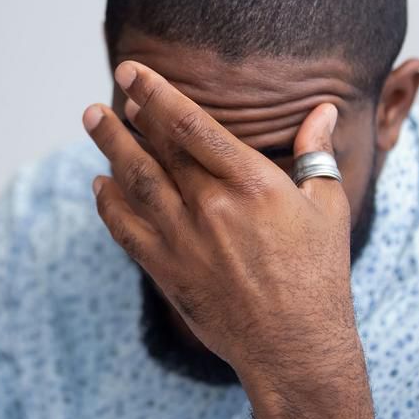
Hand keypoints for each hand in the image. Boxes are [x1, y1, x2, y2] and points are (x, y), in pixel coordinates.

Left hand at [84, 61, 354, 376]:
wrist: (293, 347)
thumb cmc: (317, 275)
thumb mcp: (325, 208)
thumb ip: (315, 155)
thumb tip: (322, 110)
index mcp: (251, 183)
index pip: (191, 124)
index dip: (157, 93)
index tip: (134, 72)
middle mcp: (210, 206)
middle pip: (157, 147)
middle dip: (131, 114)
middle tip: (111, 92)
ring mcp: (182, 240)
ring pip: (134, 181)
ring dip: (110, 147)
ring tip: (93, 119)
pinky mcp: (166, 270)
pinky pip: (125, 229)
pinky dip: (108, 204)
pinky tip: (99, 185)